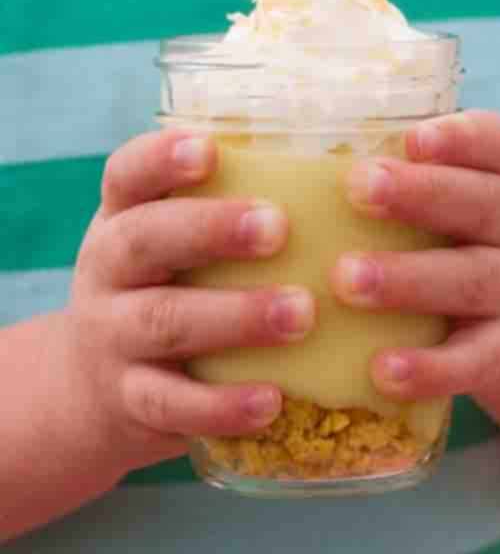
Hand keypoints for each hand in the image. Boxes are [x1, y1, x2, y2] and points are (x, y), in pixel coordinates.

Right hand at [58, 130, 313, 473]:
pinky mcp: (128, 402)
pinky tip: (271, 400)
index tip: (211, 149)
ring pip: (165, 320)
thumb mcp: (175, 238)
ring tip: (302, 312)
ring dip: (236, 317)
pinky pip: (170, 404)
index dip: (163, 158)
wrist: (88, 391)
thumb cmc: (169, 284)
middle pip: (145, 239)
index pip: (128, 173)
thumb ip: (234, 202)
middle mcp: (107, 269)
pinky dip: (221, 404)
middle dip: (212, 229)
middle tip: (280, 226)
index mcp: (124, 214)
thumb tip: (357, 160)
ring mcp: (111, 338)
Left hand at [330, 111, 499, 403]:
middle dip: (419, 194)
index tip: (411, 138)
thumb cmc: (463, 236)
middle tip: (357, 187)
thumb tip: (291, 153)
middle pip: (479, 203)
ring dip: (408, 278)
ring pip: (469, 279)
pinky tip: (382, 368)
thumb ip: (401, 169)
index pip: (494, 141)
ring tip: (347, 278)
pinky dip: (430, 367)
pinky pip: (471, 361)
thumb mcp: (459, 192)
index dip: (458, 137)